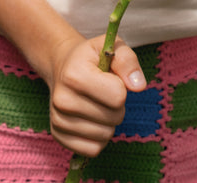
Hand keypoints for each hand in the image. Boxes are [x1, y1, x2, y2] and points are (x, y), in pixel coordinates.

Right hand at [47, 34, 145, 156]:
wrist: (63, 66)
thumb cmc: (91, 58)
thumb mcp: (111, 48)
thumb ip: (128, 62)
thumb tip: (138, 86)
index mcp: (75, 75)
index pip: (118, 96)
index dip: (121, 87)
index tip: (111, 78)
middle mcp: (62, 99)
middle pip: (114, 118)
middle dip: (117, 106)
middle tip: (105, 92)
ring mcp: (58, 119)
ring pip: (105, 136)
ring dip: (109, 122)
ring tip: (97, 104)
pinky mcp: (58, 136)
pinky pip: (93, 149)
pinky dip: (99, 138)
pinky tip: (92, 120)